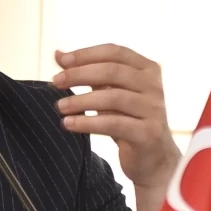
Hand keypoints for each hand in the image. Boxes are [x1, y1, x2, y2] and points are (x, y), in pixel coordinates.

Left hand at [53, 44, 180, 210]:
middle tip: (56, 81)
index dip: (87, 54)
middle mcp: (154, 86)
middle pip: (113, 71)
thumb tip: (58, 54)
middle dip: (80, 74)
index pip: (115, 52)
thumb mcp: (109, 93)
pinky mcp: (148, 133)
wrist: (153, 159)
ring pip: (113, 97)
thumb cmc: (128, 120)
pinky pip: (113, 124)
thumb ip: (88, 72)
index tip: (62, 60)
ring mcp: (154, 109)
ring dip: (81, 100)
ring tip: (60, 106)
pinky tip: (69, 124)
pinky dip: (88, 122)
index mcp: (147, 70)